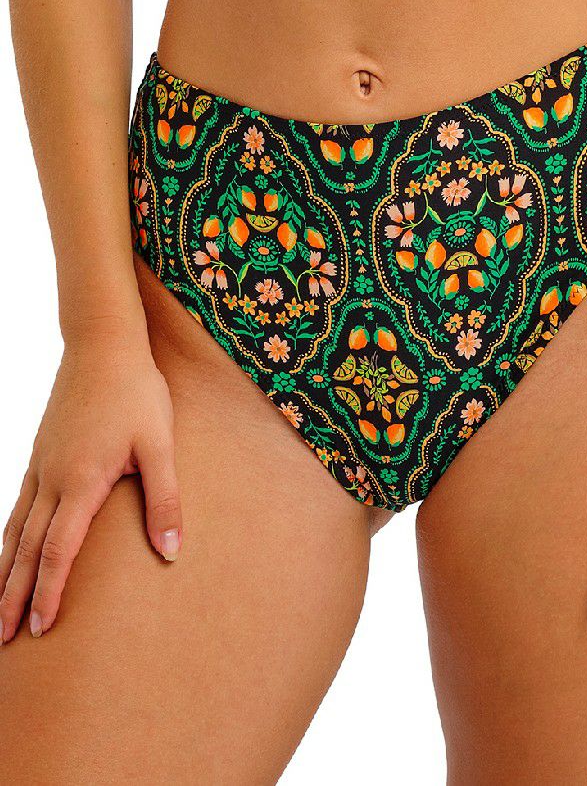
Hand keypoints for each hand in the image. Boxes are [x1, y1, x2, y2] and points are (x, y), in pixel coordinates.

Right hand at [0, 327, 181, 641]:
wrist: (104, 347)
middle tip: (3, 639)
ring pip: (13, 529)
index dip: (48, 591)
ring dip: (3, 571)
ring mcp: (39, 465)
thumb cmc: (137, 394)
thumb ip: (165, 499)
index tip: (40, 627)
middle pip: (24, 549)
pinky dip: (8, 537)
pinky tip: (10, 548)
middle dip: (12, 596)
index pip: (58, 550)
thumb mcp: (159, 445)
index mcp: (81, 482)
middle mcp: (50, 479)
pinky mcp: (39, 453)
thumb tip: (171, 551)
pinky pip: (17, 505)